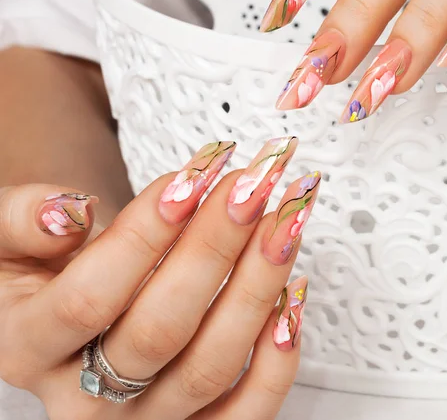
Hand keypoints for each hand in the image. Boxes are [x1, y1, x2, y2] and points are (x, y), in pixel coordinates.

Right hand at [0, 137, 318, 419]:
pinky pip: (248, 411)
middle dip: (215, 248)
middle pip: (160, 331)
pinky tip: (292, 293)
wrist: (70, 313)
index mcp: (28, 348)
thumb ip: (23, 220)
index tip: (195, 177)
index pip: (89, 299)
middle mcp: (86, 399)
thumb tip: (70, 213)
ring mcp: (147, 419)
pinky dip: (279, 358)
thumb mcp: (8, 238)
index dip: (146, 234)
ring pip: (212, 366)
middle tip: (253, 187)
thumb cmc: (46, 271)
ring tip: (285, 221)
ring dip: (258, 286)